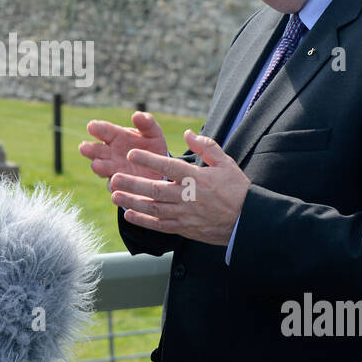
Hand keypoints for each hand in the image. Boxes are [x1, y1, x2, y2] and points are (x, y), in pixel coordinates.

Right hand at [80, 111, 169, 189]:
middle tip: (84, 147)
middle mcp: (110, 153)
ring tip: (97, 165)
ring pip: (102, 169)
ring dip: (99, 167)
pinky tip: (115, 186)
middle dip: (90, 149)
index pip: (104, 130)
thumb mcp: (153, 133)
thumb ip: (146, 123)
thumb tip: (137, 115)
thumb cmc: (152, 146)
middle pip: (96, 151)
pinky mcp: (120, 186)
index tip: (91, 126)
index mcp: (116, 137)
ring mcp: (113, 170)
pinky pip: (115, 187)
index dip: (97, 128)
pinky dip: (114, 186)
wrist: (160, 168)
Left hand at [109, 129, 250, 245]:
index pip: (168, 166)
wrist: (247, 222)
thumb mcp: (226, 163)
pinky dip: (143, 221)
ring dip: (132, 202)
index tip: (131, 154)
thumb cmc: (237, 190)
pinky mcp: (185, 229)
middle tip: (113, 178)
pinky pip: (160, 225)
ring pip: (153, 208)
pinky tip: (129, 215)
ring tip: (114, 196)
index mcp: (197, 178)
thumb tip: (188, 133)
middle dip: (131, 183)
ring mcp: (184, 214)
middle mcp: (187, 196)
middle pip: (154, 189)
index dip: (148, 160)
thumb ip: (206, 147)